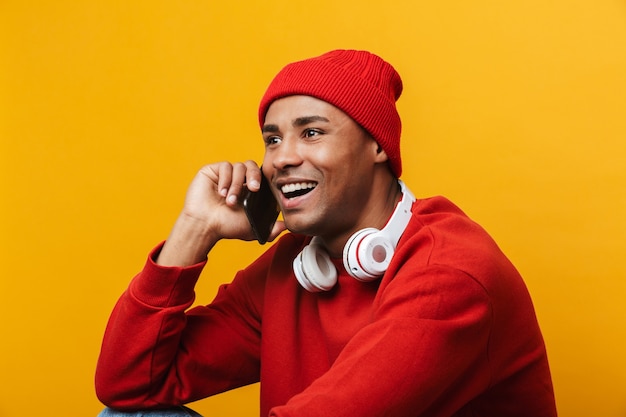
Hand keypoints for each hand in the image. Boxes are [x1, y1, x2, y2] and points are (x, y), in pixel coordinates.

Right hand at [156, 161, 284, 265]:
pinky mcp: (212, 171)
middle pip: (252, 165)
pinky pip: (225, 166)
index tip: (261, 191)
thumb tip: (287, 226)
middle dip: (255, 176)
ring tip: (230, 201)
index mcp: (247, 189)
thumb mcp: (254, 229)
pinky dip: (226, 179)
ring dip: (237, 185)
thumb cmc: (226, 227)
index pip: (260, 175)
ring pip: (239, 167)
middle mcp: (237, 179)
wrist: (205, 226)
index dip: (262, 179)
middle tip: (254, 190)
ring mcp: (225, 174)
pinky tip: (221, 193)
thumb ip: (272, 229)